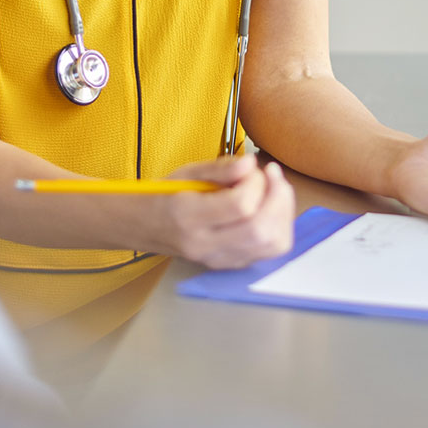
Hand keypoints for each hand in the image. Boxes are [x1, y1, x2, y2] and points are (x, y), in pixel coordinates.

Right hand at [157, 155, 294, 268]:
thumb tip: (251, 163)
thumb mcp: (187, 172)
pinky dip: (278, 226)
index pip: (240, 206)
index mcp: (189, 217)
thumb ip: (221, 167)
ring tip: (275, 191)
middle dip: (277, 197)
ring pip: (271, 245)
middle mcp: (205, 244)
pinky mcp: (231, 264)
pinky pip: (269, 251)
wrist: (144, 227)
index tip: (253, 168)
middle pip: (261, 230)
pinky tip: (270, 208)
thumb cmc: (166, 196)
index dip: (256, 183)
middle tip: (272, 176)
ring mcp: (220, 259)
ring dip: (283, 213)